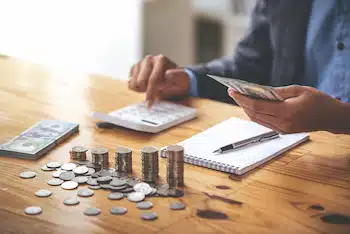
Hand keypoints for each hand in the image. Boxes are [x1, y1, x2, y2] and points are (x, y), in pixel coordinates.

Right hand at [128, 54, 189, 105]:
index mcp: (161, 60)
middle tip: (153, 94)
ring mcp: (140, 62)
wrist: (170, 76)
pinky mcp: (134, 68)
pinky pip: (130, 83)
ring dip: (141, 89)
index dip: (151, 93)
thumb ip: (174, 78)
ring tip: (149, 88)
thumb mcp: (179, 81)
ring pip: (133, 83)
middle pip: (140, 81)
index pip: (153, 79)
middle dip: (146, 91)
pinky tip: (144, 86)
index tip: (149, 104)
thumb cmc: (175, 81)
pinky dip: (136, 88)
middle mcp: (149, 59)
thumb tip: (167, 75)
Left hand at [228, 85, 348, 133]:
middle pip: (254, 114)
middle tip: (233, 92)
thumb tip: (260, 91)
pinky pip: (264, 123)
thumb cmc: (319, 101)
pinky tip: (251, 105)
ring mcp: (282, 130)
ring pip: (257, 120)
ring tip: (239, 97)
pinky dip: (256, 113)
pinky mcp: (283, 131)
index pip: (257, 106)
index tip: (232, 91)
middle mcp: (282, 124)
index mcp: (286, 112)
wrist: (332, 118)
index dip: (242, 98)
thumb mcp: (299, 90)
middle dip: (241, 102)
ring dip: (247, 109)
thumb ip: (278, 92)